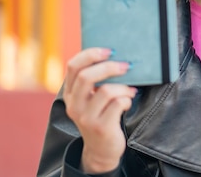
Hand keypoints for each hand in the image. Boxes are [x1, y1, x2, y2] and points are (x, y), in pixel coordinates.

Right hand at [63, 48, 136, 173]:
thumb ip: (95, 80)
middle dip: (110, 67)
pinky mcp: (100, 127)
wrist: (102, 149)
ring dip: (124, 87)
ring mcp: (86, 117)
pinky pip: (118, 104)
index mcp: (70, 93)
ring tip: (130, 91)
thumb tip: (115, 54)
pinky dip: (127, 100)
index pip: (73, 66)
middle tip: (126, 66)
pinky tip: (127, 103)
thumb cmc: (102, 115)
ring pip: (106, 90)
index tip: (109, 50)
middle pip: (87, 76)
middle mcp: (74, 105)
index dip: (90, 54)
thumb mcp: (91, 98)